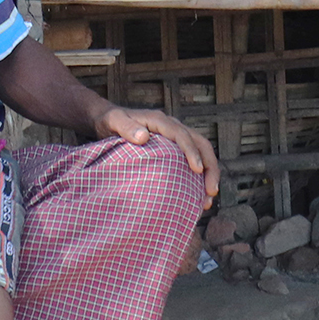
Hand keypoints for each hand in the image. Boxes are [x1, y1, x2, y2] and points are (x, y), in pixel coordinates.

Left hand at [99, 105, 221, 202]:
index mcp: (160, 121)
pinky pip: (192, 160)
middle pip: (200, 143)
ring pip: (201, 152)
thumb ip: (125, 127)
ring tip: (208, 199)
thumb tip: (143, 137)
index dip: (191, 151)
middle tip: (211, 191)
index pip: (182, 134)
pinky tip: (198, 197)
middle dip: (210, 167)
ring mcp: (175, 138)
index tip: (197, 170)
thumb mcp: (113, 122)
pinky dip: (199, 178)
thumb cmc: (110, 122)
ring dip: (209, 174)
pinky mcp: (174, 149)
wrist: (107, 120)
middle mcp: (172, 127)